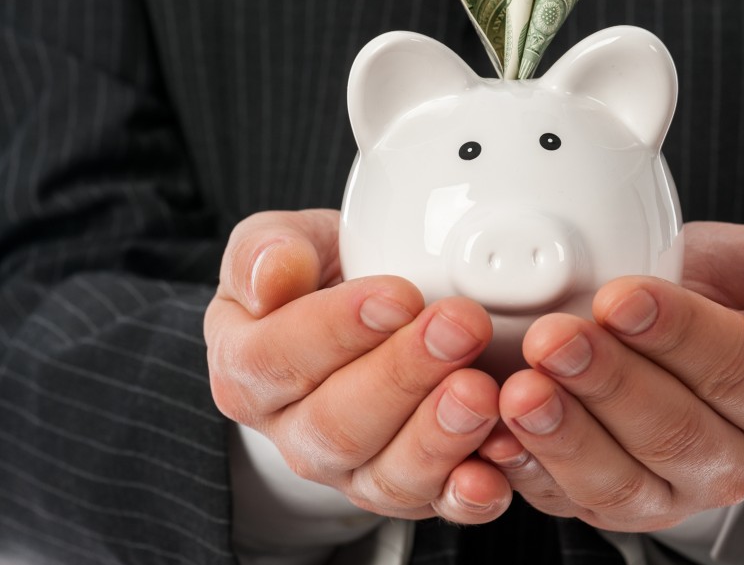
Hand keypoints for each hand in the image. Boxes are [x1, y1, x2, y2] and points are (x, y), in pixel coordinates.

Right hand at [204, 209, 511, 523]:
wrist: (363, 312)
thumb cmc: (321, 275)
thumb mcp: (285, 243)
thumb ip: (266, 250)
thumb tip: (273, 273)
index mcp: (245, 368)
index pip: (276, 359)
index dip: (337, 328)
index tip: (398, 294)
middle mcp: (293, 432)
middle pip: (337, 424)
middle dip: (404, 374)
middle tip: (461, 325)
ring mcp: (350, 471)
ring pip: (386, 474)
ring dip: (438, 435)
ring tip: (482, 390)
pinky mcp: (407, 492)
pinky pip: (435, 504)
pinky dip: (467, 493)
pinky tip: (494, 469)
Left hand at [479, 222, 743, 531]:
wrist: (677, 333)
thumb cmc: (724, 294)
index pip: (732, 368)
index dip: (674, 334)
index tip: (619, 297)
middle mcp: (734, 457)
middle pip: (672, 429)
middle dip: (607, 382)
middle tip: (553, 338)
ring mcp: (675, 492)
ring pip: (623, 480)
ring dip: (567, 436)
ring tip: (521, 391)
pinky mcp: (619, 509)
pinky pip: (573, 503)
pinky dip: (532, 474)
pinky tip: (499, 439)